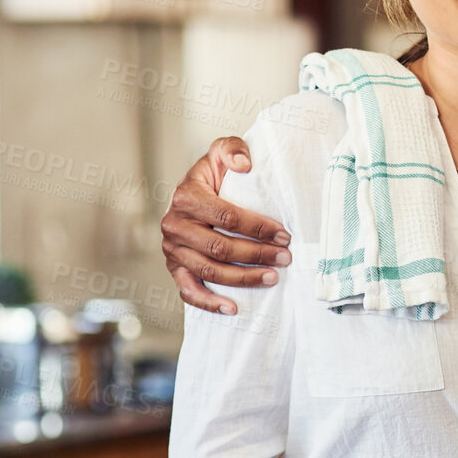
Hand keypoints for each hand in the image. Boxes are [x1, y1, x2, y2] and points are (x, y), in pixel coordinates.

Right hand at [160, 136, 292, 313]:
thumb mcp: (222, 151)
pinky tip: (233, 308)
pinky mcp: (174, 268)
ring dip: (243, 278)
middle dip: (257, 255)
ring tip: (272, 277)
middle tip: (285, 257)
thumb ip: (232, 149)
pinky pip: (189, 291)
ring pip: (210, 271)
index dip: (258, 228)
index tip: (283, 234)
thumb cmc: (213, 175)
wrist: (192, 193)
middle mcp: (174, 224)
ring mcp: (172, 250)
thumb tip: (245, 165)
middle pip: (220, 247)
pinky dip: (210, 303)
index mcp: (186, 196)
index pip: (226, 217)